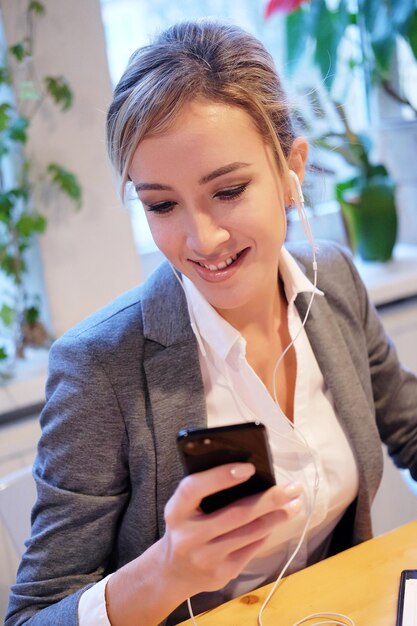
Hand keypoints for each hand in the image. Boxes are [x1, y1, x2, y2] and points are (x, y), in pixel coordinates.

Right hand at [159, 462, 302, 597]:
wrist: (173, 573)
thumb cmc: (185, 527)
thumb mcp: (185, 508)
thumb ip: (205, 491)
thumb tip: (250, 473)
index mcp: (175, 511)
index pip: (194, 488)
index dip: (221, 476)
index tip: (249, 467)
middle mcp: (188, 536)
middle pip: (236, 514)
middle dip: (270, 499)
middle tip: (294, 487)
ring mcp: (206, 558)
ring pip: (250, 532)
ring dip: (277, 516)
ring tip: (295, 503)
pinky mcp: (222, 574)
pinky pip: (252, 548)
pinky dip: (267, 532)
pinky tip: (278, 520)